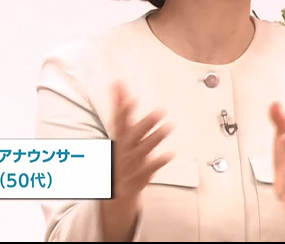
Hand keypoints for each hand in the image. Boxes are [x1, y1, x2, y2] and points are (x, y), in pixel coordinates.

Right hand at [110, 81, 172, 203]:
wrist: (114, 195)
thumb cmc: (119, 161)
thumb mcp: (120, 138)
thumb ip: (123, 114)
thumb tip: (121, 88)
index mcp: (118, 140)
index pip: (117, 120)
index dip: (120, 104)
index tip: (121, 89)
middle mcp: (123, 151)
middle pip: (132, 135)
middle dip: (144, 123)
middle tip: (159, 112)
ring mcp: (131, 165)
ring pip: (143, 150)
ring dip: (155, 138)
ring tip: (168, 127)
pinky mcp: (139, 177)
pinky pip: (149, 170)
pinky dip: (158, 162)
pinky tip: (169, 155)